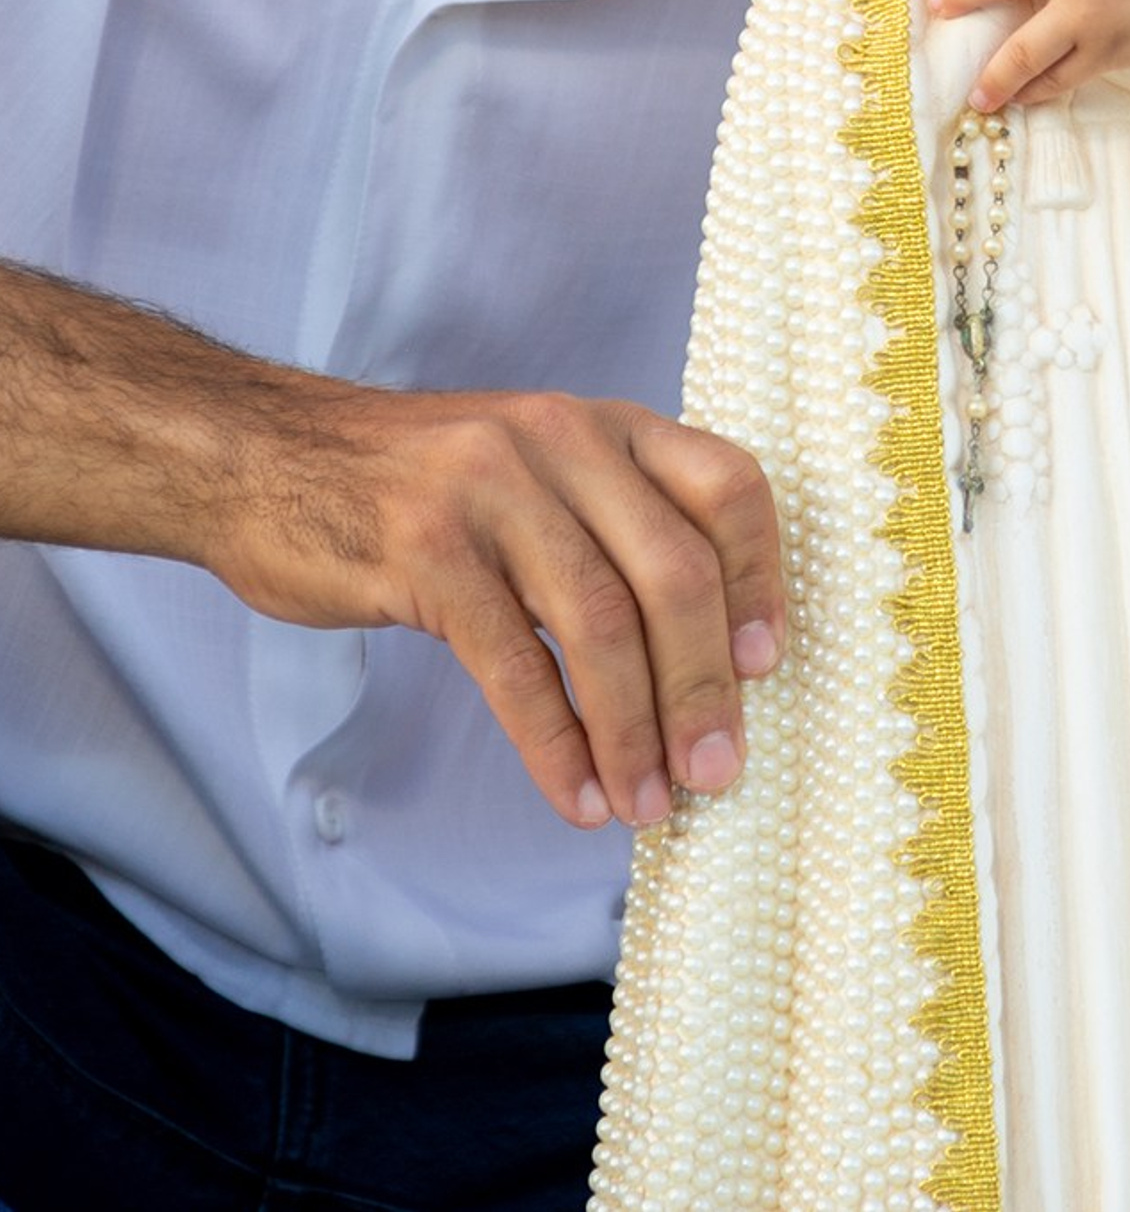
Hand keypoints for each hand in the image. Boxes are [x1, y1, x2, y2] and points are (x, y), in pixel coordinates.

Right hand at [206, 377, 786, 835]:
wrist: (266, 456)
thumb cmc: (420, 485)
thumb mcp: (536, 469)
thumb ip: (612, 527)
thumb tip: (700, 658)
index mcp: (607, 425)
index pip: (727, 485)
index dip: (760, 579)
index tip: (766, 665)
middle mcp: (563, 442)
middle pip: (673, 569)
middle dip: (703, 685)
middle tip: (718, 769)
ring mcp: (492, 491)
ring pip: (598, 622)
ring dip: (634, 729)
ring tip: (649, 802)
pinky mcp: (424, 551)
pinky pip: (512, 663)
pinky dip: (556, 742)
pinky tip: (577, 795)